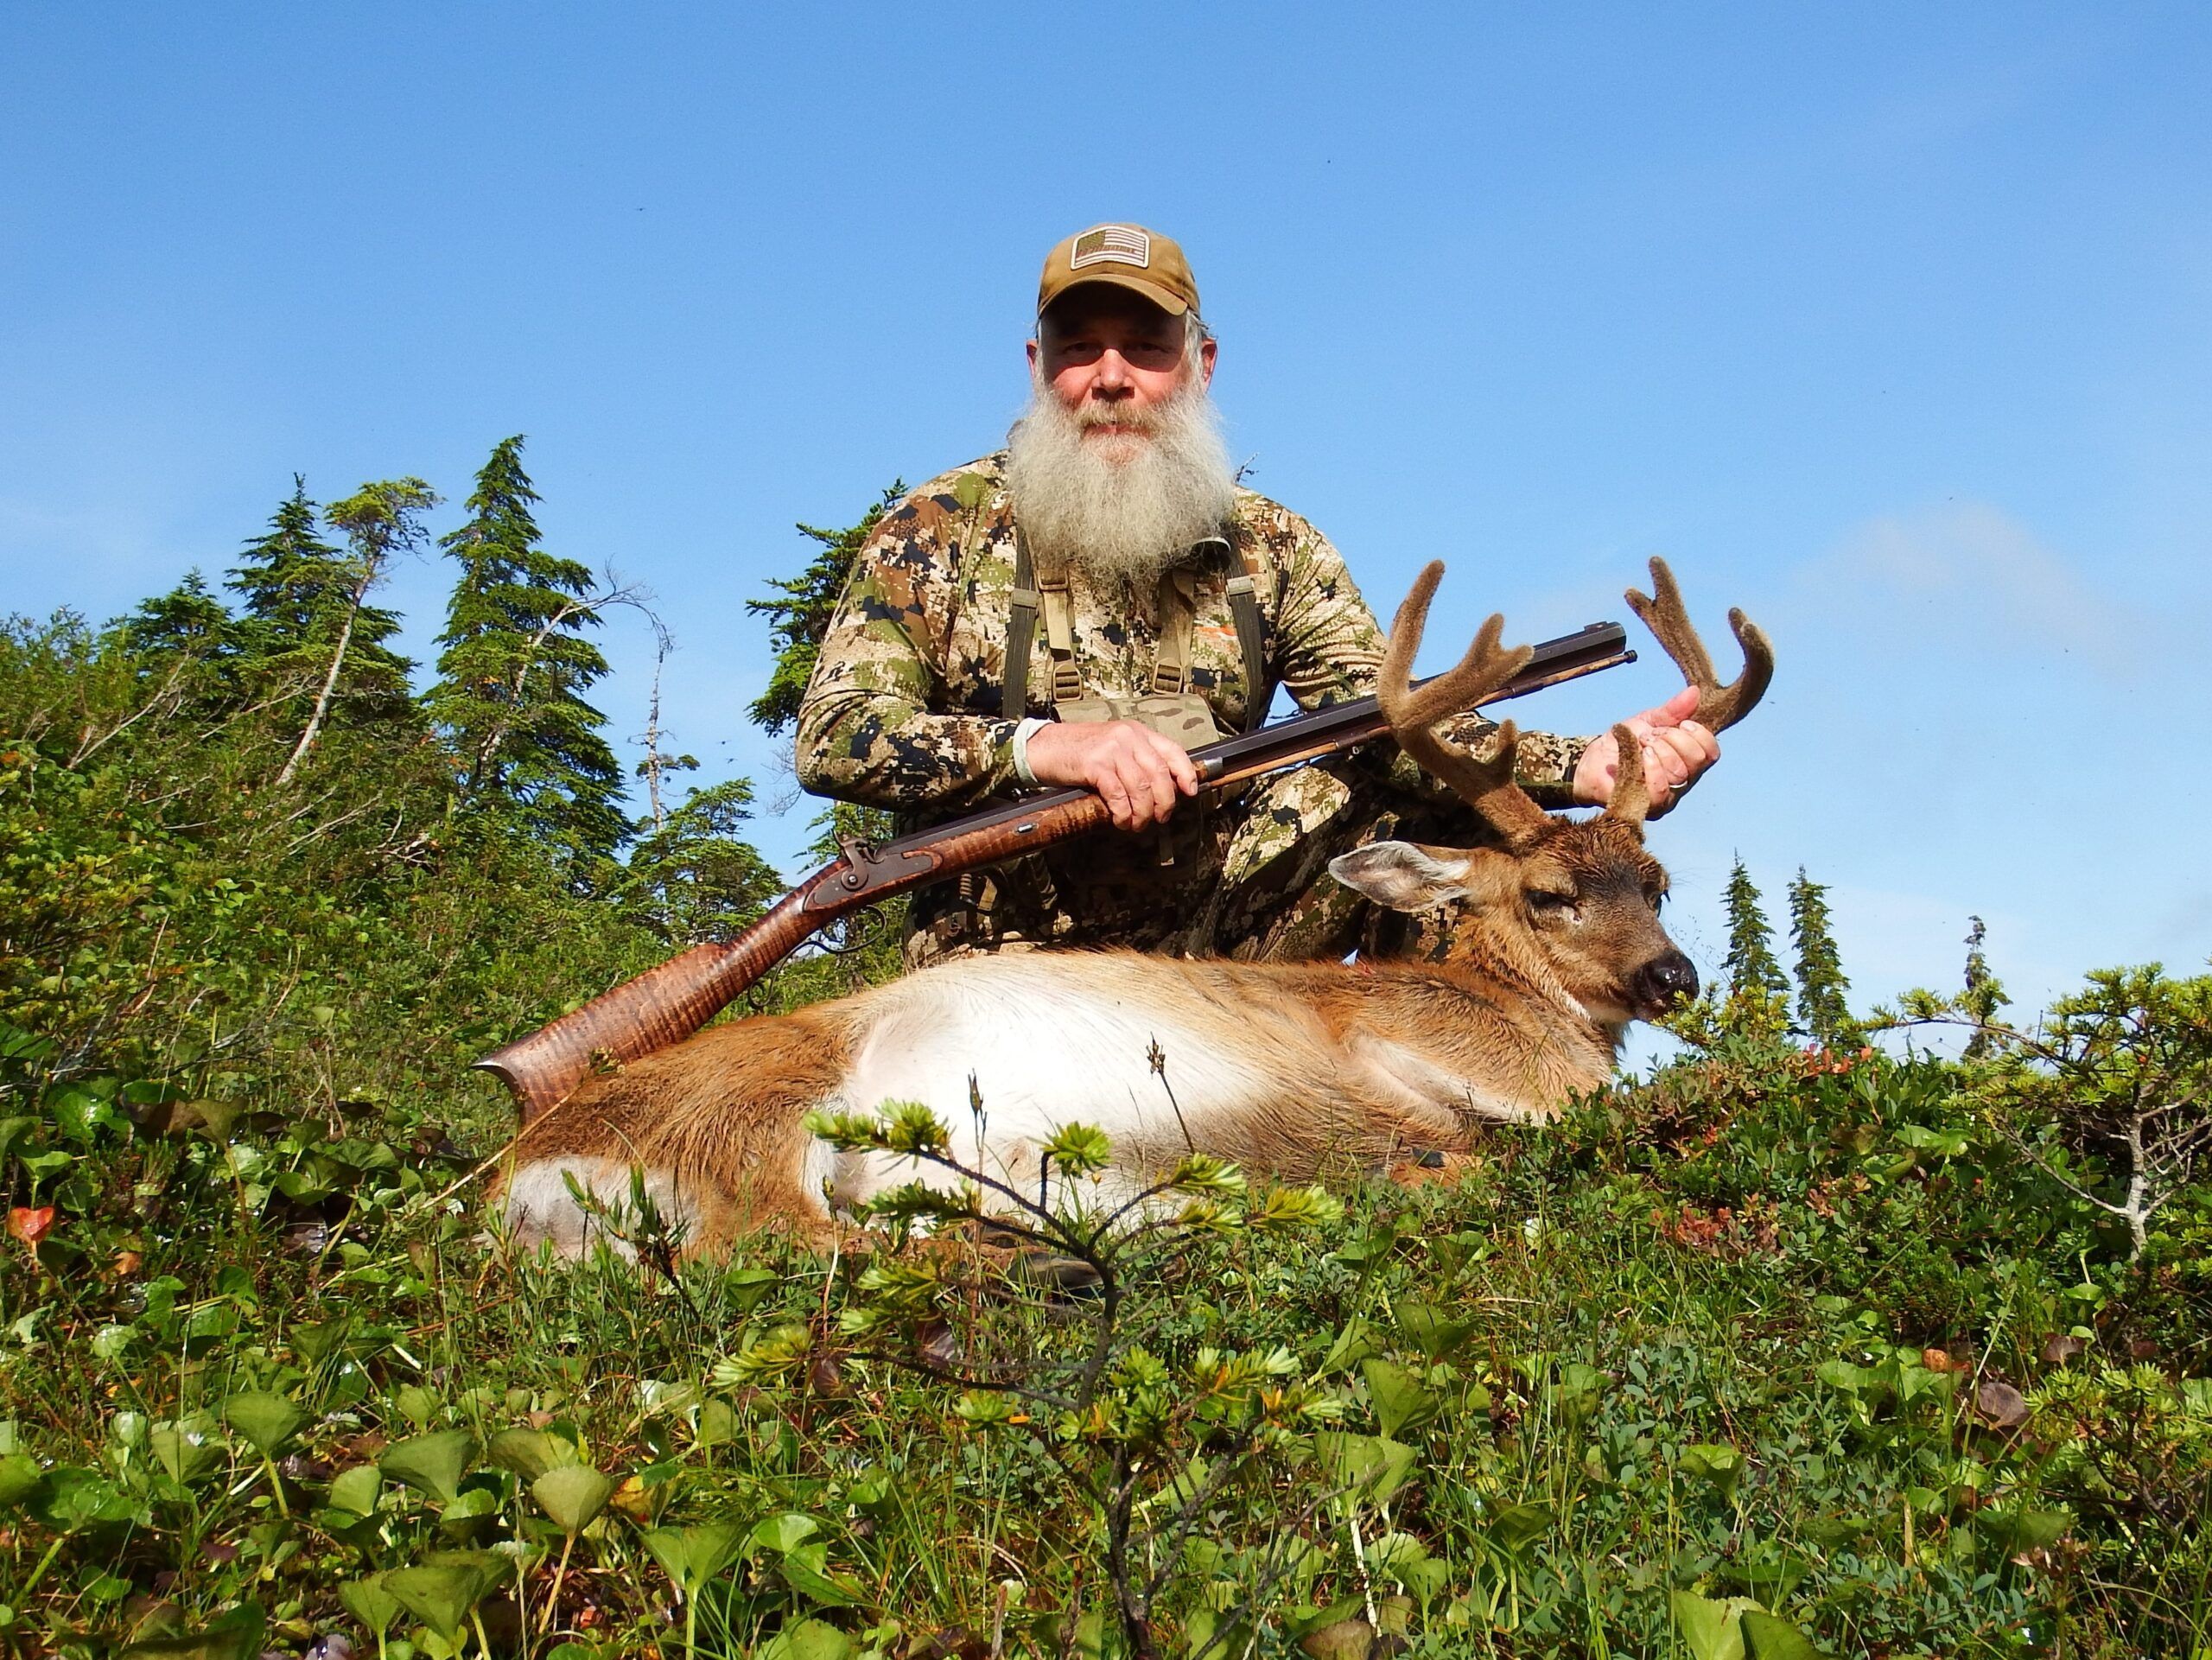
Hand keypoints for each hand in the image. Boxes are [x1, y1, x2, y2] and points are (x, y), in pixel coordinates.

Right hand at [1023, 719, 1200, 830]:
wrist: (1044, 747)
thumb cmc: (1078, 752)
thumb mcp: (1114, 748)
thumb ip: (1136, 760)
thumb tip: (1161, 789)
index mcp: (1137, 732)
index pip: (1173, 750)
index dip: (1186, 773)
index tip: (1190, 792)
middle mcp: (1128, 737)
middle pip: (1160, 774)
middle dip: (1164, 802)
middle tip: (1160, 818)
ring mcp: (1112, 749)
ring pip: (1142, 787)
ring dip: (1142, 813)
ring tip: (1137, 824)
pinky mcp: (1095, 764)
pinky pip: (1119, 794)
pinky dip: (1123, 812)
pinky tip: (1120, 820)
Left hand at [1571, 685, 1720, 815]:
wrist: (1592, 761)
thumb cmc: (1624, 744)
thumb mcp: (1649, 720)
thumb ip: (1673, 710)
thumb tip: (1694, 692)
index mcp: (1688, 760)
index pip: (1711, 752)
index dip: (1699, 734)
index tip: (1681, 722)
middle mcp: (1684, 781)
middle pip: (1697, 760)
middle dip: (1674, 739)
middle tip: (1651, 734)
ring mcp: (1668, 797)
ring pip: (1679, 773)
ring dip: (1660, 750)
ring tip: (1642, 743)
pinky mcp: (1649, 807)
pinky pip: (1661, 790)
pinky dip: (1653, 768)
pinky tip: (1641, 756)